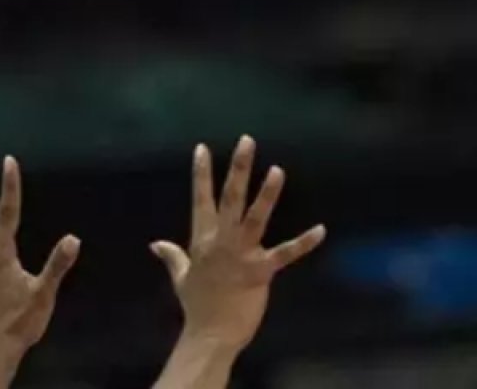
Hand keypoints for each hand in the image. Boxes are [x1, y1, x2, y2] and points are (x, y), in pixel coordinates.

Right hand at [152, 136, 325, 351]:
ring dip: (267, 193)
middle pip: (230, 197)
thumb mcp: (181, 277)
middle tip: (247, 140)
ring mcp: (241, 255)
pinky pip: (285, 253)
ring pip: (255, 216)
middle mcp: (221, 242)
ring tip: (278, 170)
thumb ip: (172, 256)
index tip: (203, 147)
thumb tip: (155, 243)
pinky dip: (304, 242)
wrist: (210, 335)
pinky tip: (321, 230)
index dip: (202, 173)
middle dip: (239, 168)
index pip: (201, 199)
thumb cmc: (197, 306)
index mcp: (202, 240)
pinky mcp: (261, 272)